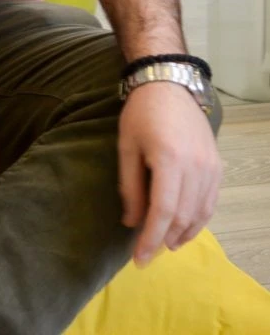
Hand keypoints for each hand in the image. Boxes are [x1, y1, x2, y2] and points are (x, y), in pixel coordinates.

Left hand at [118, 82, 222, 266]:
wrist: (168, 85)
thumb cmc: (141, 114)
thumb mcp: (126, 147)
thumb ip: (130, 187)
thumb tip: (131, 223)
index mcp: (169, 160)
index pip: (163, 212)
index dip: (151, 239)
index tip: (139, 259)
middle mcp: (195, 166)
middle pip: (182, 216)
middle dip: (164, 240)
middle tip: (147, 254)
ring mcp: (210, 167)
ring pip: (199, 213)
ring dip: (183, 234)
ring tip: (165, 244)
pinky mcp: (217, 165)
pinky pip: (210, 202)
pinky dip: (198, 219)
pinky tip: (184, 227)